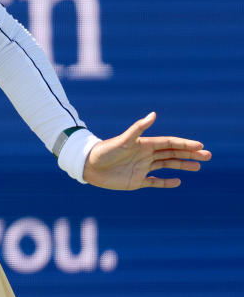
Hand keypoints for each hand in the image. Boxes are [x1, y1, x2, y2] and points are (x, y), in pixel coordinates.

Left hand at [83, 112, 210, 189]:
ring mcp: (142, 168)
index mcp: (144, 144)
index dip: (184, 144)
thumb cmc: (105, 150)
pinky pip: (154, 181)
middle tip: (208, 156)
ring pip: (166, 166)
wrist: (88, 165)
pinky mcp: (136, 181)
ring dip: (182, 165)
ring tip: (198, 166)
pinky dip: (165, 182)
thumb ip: (139, 128)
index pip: (169, 143)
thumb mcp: (124, 139)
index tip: (199, 145)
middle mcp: (145, 155)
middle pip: (172, 154)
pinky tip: (178, 181)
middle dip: (189, 154)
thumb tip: (154, 114)